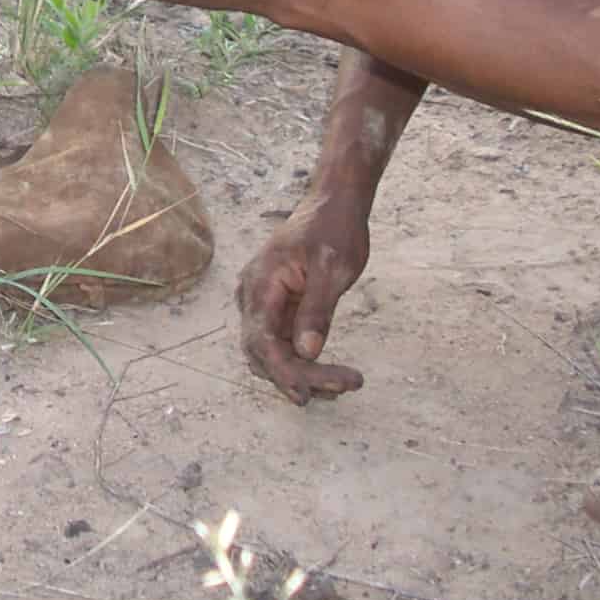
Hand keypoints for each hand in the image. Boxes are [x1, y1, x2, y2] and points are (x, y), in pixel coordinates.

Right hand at [235, 192, 372, 404]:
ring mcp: (265, 302)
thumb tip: (308, 353)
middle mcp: (255, 295)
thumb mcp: (333, 268)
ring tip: (344, 383)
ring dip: (303, 374)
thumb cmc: (334, 229)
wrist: (333, 205)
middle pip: (264, 352)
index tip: (310, 394)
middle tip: (345, 386)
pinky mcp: (279, 307)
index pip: (261, 340)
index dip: (283, 372)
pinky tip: (333, 373)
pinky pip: (284, 343)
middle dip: (300, 376)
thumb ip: (318, 311)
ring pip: (273, 351)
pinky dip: (306, 362)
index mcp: (262, 283)